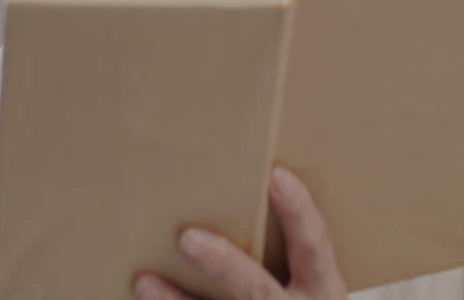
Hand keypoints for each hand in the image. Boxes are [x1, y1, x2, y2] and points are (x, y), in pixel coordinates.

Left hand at [133, 167, 348, 299]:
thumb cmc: (298, 298)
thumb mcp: (310, 283)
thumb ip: (285, 252)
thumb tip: (239, 189)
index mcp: (323, 291)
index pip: (313, 247)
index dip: (298, 213)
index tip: (276, 176)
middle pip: (257, 289)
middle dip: (223, 265)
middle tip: (186, 238)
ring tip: (143, 281)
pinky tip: (140, 298)